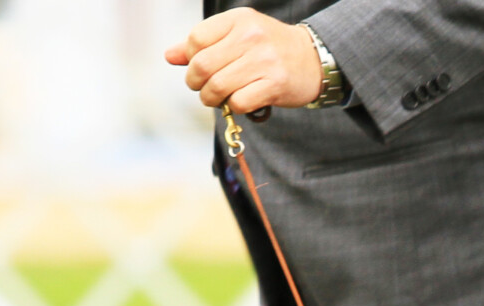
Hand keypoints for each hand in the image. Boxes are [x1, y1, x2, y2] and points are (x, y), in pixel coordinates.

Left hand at [167, 9, 321, 111]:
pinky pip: (239, 102)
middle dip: (196, 83)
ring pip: (218, 86)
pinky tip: (240, 101)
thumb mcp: (238, 36)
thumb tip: (170, 56)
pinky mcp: (275, 84)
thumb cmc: (270, 49)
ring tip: (218, 98)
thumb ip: (204, 44)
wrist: (313, 60)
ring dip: (212, 98)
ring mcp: (264, 61)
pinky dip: (234, 107)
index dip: (190, 59)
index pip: (196, 39)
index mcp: (239, 20)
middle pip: (203, 65)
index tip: (200, 68)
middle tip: (203, 88)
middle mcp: (251, 37)